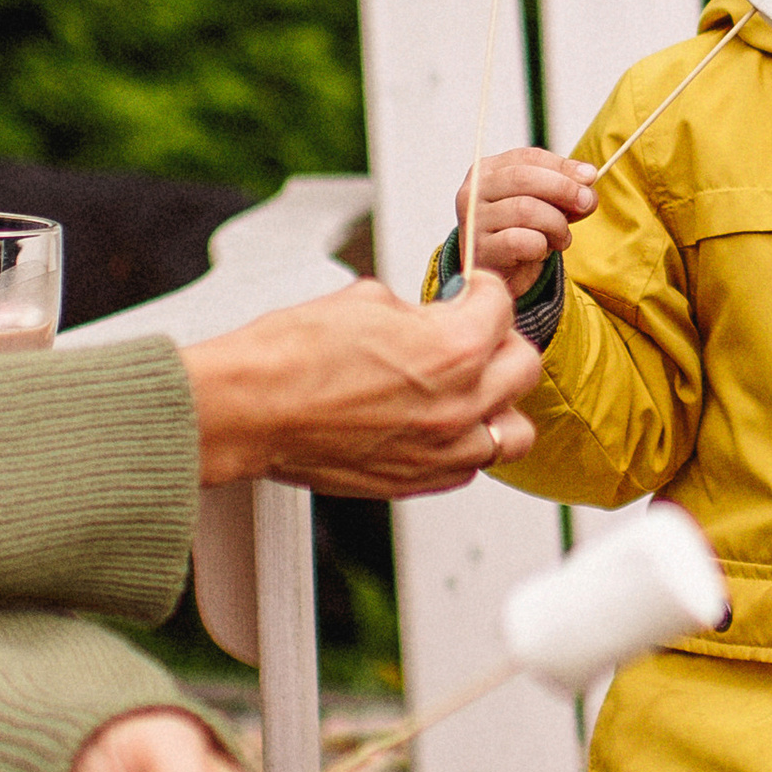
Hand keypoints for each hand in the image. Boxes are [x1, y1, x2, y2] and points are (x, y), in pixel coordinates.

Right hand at [182, 269, 539, 494]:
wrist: (248, 409)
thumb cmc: (290, 355)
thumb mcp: (365, 300)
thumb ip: (414, 311)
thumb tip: (425, 317)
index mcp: (454, 348)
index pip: (502, 307)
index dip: (483, 290)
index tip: (472, 291)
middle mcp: (459, 404)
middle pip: (523, 367)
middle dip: (501, 343)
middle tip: (475, 335)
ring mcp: (441, 450)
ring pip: (513, 433)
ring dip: (498, 405)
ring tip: (471, 389)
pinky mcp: (415, 481)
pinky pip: (469, 467)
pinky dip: (464, 445)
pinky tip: (439, 425)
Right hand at [457, 148, 596, 298]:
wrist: (499, 276)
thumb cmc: (522, 233)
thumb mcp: (546, 205)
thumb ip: (566, 189)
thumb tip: (588, 177)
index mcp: (488, 171)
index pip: (528, 157)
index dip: (563, 166)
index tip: (590, 177)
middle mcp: (473, 191)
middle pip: (524, 177)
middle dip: (564, 189)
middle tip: (587, 203)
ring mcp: (474, 221)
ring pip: (524, 209)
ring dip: (555, 224)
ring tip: (561, 238)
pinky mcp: (480, 250)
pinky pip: (519, 241)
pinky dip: (540, 246)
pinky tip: (541, 252)